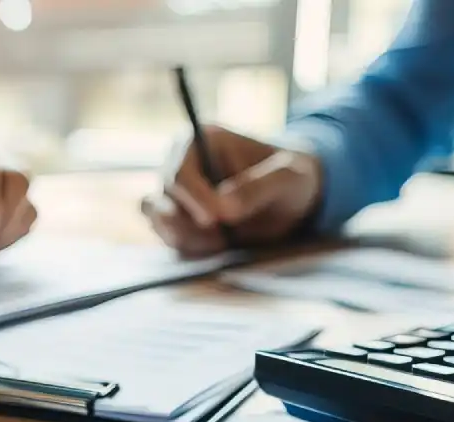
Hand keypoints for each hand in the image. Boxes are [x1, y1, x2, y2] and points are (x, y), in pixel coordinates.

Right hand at [141, 125, 323, 256]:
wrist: (293, 201)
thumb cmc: (292, 178)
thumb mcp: (287, 178)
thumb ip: (256, 189)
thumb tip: (223, 208)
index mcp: (200, 141)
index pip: (179, 172)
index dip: (193, 199)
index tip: (216, 220)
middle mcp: (180, 165)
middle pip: (161, 199)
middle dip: (189, 225)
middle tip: (223, 238)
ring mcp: (176, 196)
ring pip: (159, 221)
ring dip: (186, 238)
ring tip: (223, 241)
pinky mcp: (179, 222)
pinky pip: (169, 239)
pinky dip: (189, 248)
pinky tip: (217, 245)